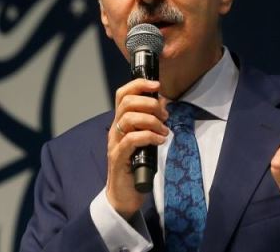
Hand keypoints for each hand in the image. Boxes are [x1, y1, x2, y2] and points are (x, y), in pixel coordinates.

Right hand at [106, 78, 169, 218]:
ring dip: (152, 121)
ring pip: (129, 118)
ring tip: (164, 132)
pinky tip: (160, 141)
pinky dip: (148, 136)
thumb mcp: (145, 140)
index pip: (123, 94)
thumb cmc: (136, 167)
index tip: (157, 85)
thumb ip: (151, 123)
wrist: (123, 195)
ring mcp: (115, 143)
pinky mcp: (118, 157)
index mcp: (121, 122)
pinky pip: (132, 139)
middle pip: (126, 102)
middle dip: (150, 104)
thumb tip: (164, 104)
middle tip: (164, 116)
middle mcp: (115, 130)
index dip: (138, 84)